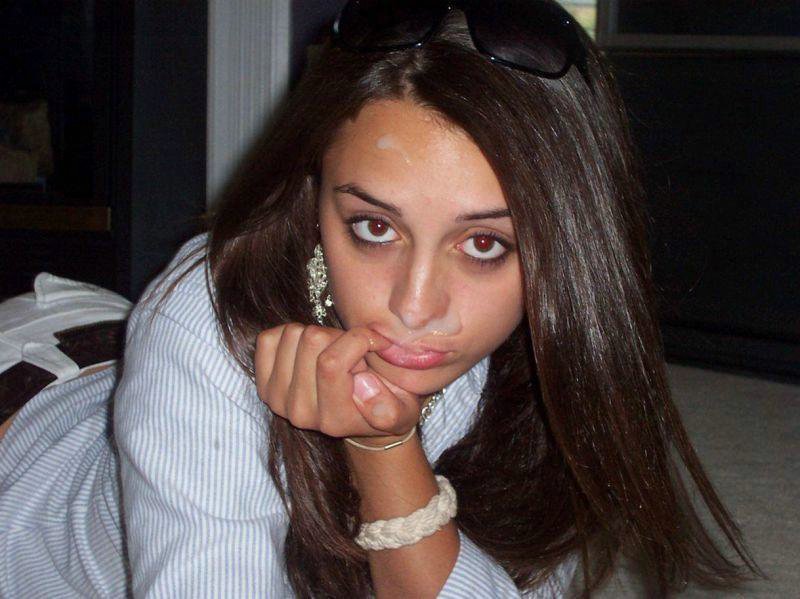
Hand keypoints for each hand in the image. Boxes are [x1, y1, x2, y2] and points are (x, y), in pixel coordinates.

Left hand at [254, 323, 423, 445]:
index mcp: (332, 420)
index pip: (331, 362)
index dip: (360, 339)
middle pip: (311, 341)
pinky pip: (269, 339)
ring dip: (319, 335)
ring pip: (293, 335)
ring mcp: (277, 399)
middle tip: (354, 352)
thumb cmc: (387, 405)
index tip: (378, 342)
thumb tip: (362, 384)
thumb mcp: (403, 412)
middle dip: (340, 337)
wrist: (360, 419)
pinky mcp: (263, 384)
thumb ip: (389, 407)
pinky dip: (292, 335)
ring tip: (336, 353)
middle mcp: (299, 413)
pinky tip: (312, 351)